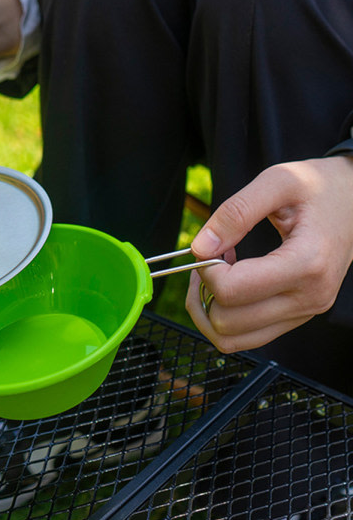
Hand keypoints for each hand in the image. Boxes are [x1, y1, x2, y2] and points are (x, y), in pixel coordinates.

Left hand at [186, 156, 352, 352]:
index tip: (209, 246)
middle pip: (227, 322)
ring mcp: (304, 313)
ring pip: (231, 339)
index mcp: (306, 264)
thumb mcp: (277, 181)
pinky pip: (245, 337)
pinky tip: (229, 287)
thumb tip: (200, 247)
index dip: (206, 270)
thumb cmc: (318, 188)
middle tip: (208, 261)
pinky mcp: (296, 318)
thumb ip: (235, 212)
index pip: (232, 291)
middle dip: (202, 292)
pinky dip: (224, 318)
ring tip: (214, 277)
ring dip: (208, 311)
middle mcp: (308, 297)